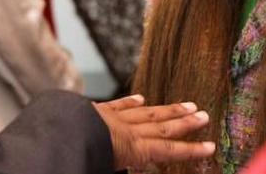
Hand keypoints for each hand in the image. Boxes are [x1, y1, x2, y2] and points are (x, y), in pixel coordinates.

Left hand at [92, 94, 215, 170]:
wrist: (55, 137)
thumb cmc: (81, 160)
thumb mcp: (108, 172)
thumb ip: (124, 169)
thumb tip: (140, 166)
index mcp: (132, 150)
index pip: (168, 150)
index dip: (190, 150)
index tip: (210, 146)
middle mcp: (127, 131)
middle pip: (162, 125)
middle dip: (185, 122)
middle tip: (205, 115)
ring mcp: (112, 118)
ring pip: (146, 112)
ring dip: (167, 109)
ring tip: (186, 104)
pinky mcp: (95, 112)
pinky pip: (118, 106)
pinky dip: (131, 102)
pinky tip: (141, 98)